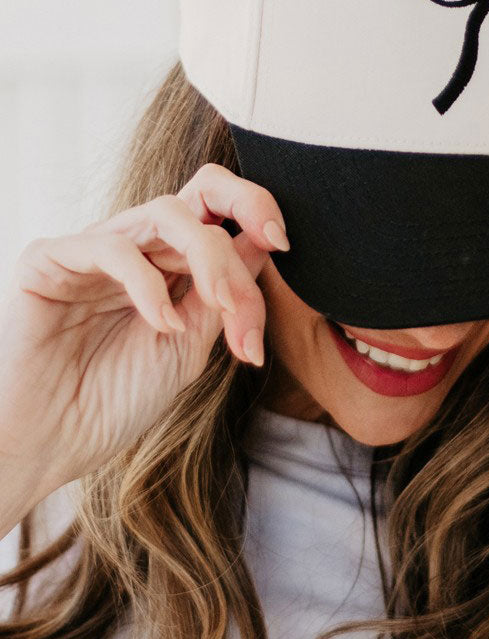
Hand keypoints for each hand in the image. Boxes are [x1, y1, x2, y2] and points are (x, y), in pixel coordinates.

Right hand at [0, 163, 286, 516]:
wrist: (51, 444)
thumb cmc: (116, 400)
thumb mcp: (189, 347)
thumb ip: (222, 297)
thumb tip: (265, 241)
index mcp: (171, 264)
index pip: (221, 212)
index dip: (258, 212)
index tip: (286, 245)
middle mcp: (137, 247)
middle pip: (201, 194)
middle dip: (246, 210)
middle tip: (275, 247)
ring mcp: (94, 249)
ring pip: (165, 212)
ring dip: (209, 257)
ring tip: (220, 308)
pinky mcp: (51, 260)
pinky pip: (111, 246)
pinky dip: (146, 284)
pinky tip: (160, 324)